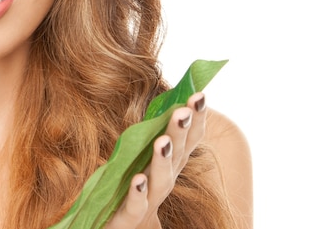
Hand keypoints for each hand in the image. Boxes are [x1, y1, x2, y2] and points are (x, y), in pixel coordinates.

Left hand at [103, 92, 206, 228]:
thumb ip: (149, 132)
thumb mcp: (138, 156)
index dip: (196, 120)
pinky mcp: (128, 217)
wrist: (111, 224)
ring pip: (161, 180)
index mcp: (167, 165)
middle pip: (177, 155)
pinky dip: (139, 193)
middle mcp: (163, 181)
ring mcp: (148, 200)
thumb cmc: (127, 187)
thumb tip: (161, 100)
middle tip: (184, 110)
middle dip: (181, 132)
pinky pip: (135, 206)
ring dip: (163, 160)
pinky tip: (138, 180)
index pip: (187, 140)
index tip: (199, 94)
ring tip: (163, 141)